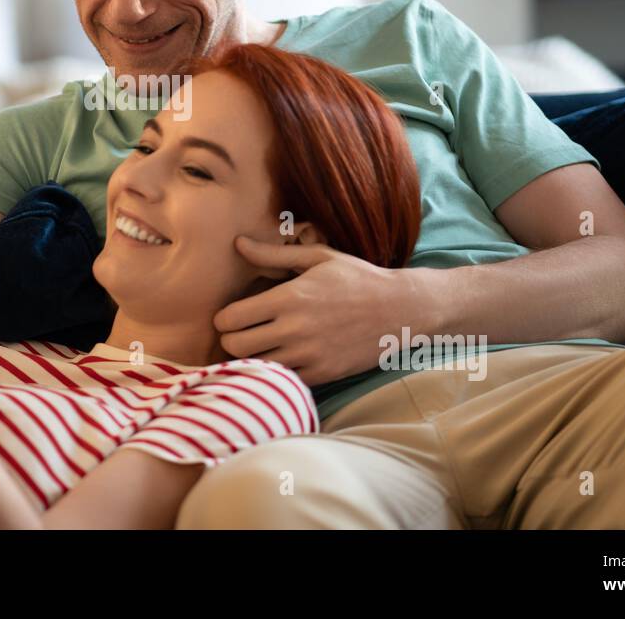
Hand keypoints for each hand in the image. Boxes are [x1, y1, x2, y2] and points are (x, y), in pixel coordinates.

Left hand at [212, 236, 436, 385]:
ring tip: (258, 346)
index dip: (224, 318)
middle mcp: (295, 329)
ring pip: (255, 366)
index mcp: (289, 297)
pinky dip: (275, 373)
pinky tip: (280, 360)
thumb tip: (237, 243)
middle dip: (231, 339)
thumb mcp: (317, 257)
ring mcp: (309, 355)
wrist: (400, 310)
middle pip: (235, 346)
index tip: (231, 316)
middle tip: (241, 332)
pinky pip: (282, 381)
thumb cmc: (356, 278)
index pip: (230, 318)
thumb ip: (273, 254)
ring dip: (251, 357)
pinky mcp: (322, 375)